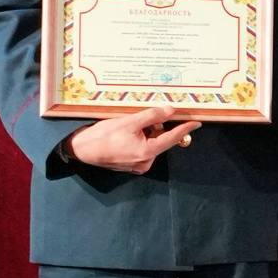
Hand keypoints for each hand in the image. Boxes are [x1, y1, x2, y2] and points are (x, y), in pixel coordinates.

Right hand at [67, 105, 199, 173]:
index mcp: (148, 152)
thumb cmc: (103, 136)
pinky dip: (139, 140)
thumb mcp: (128, 122)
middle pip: (160, 140)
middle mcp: (146, 162)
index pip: (172, 138)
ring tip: (127, 128)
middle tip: (140, 119)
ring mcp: (138, 165)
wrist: (81, 150)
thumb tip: (170, 111)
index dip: (185, 128)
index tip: (196, 122)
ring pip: (151, 144)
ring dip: (145, 133)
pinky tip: (124, 136)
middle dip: (155, 128)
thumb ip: (151, 116)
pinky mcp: (131, 166)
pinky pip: (142, 150)